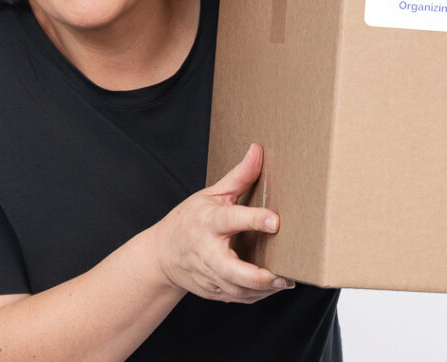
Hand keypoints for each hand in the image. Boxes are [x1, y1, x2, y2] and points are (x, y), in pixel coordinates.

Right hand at [151, 143, 295, 302]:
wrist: (162, 254)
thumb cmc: (189, 220)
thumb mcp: (211, 194)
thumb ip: (238, 176)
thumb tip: (257, 150)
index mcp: (208, 222)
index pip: (231, 219)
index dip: (254, 220)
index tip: (276, 221)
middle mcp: (207, 251)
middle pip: (231, 269)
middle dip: (258, 276)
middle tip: (282, 275)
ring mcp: (208, 274)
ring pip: (236, 289)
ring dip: (262, 289)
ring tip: (284, 281)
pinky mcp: (212, 290)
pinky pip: (236, 297)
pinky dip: (255, 296)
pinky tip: (272, 287)